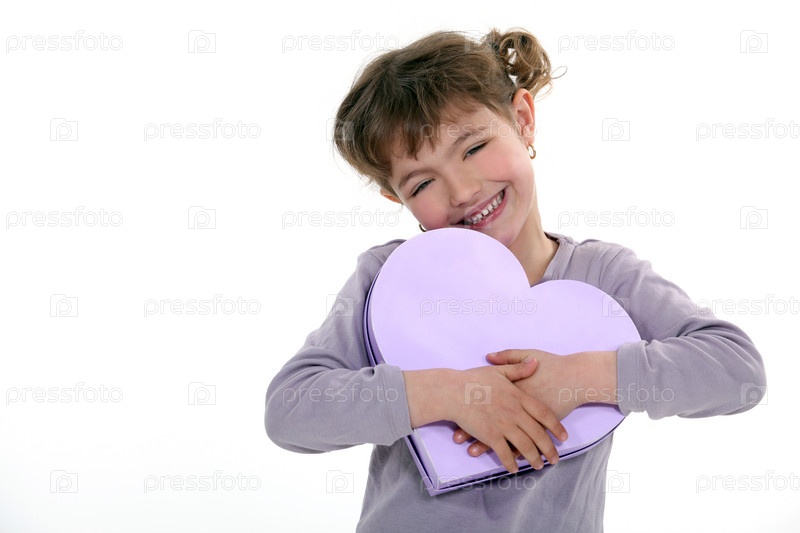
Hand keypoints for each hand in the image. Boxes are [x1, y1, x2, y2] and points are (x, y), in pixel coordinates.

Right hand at [443, 357, 567, 472]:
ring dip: (534, 458)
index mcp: (518, 397)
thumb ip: (519, 368)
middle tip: (555, 459)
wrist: (452, 391)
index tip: (564, 437)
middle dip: (549, 449)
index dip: (556, 427)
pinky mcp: (490, 435)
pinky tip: (514, 469)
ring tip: (539, 466)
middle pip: (538, 434)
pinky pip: (504, 453)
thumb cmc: (473, 379)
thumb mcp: (499, 371)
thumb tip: (536, 362)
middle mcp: (514, 412)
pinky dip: (511, 462)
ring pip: (525, 446)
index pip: (543, 414)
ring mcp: (502, 425)